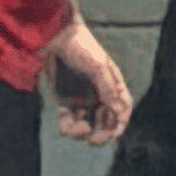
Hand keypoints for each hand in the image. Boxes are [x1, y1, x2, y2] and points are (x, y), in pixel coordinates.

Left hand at [43, 20, 131, 144]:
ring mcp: (82, 98)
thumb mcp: (98, 67)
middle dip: (99, 135)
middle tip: (91, 140)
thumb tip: (118, 113)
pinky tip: (63, 119)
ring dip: (80, 132)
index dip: (118, 126)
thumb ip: (109, 91)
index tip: (111, 135)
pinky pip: (68, 121)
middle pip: (104, 123)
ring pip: (85, 126)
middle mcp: (99, 94)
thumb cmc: (80, 46)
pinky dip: (66, 125)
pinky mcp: (64, 100)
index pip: (121, 112)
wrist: (53, 35)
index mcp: (112, 86)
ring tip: (72, 127)